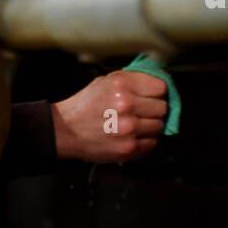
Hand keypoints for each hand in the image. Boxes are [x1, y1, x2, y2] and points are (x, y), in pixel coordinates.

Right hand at [51, 71, 168, 162]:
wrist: (65, 131)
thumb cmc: (85, 105)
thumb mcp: (104, 82)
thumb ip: (131, 80)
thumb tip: (157, 80)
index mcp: (122, 85)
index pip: (161, 87)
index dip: (156, 92)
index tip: (151, 96)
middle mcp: (127, 105)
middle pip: (163, 107)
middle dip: (153, 109)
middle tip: (142, 112)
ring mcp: (129, 128)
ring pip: (159, 126)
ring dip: (150, 126)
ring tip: (135, 125)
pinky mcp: (128, 148)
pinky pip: (152, 143)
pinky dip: (145, 141)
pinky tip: (132, 136)